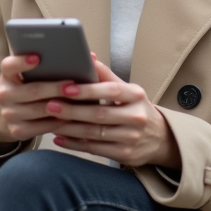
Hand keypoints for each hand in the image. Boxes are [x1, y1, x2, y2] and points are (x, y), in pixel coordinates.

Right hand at [0, 54, 69, 148]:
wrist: (10, 114)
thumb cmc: (27, 87)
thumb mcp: (27, 75)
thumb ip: (44, 66)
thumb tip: (83, 56)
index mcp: (6, 75)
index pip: (9, 66)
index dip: (21, 62)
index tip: (37, 58)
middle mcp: (3, 95)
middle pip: (32, 90)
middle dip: (54, 88)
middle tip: (73, 84)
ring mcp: (9, 114)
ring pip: (39, 110)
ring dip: (60, 105)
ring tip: (76, 101)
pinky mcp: (17, 131)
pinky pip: (41, 127)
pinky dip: (57, 122)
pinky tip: (70, 116)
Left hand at [48, 55, 181, 168]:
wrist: (159, 139)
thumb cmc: (136, 109)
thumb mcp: (129, 91)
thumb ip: (107, 76)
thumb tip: (88, 56)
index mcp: (136, 95)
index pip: (111, 90)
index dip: (88, 90)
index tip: (66, 88)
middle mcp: (136, 116)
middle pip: (99, 114)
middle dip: (72, 110)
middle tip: (50, 104)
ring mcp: (131, 138)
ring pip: (94, 133)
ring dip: (69, 127)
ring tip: (50, 120)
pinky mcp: (124, 154)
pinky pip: (94, 149)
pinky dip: (74, 144)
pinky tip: (59, 138)